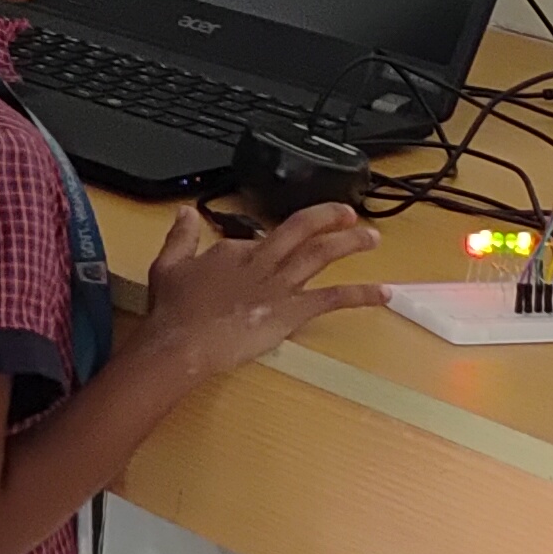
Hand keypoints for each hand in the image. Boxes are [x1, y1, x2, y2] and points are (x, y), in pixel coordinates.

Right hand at [138, 202, 387, 381]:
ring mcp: (280, 284)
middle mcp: (262, 260)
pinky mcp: (294, 310)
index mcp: (234, 250)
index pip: (260, 239)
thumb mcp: (168, 264)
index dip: (269, 243)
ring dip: (349, 243)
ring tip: (371, 236)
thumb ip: (180, 236)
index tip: (270, 251)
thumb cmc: (173, 308)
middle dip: (327, 217)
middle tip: (348, 212)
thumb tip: (185, 211)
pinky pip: (333, 298)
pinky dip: (361, 294)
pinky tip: (384, 292)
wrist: (184, 342)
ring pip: (321, 255)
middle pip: (300, 229)